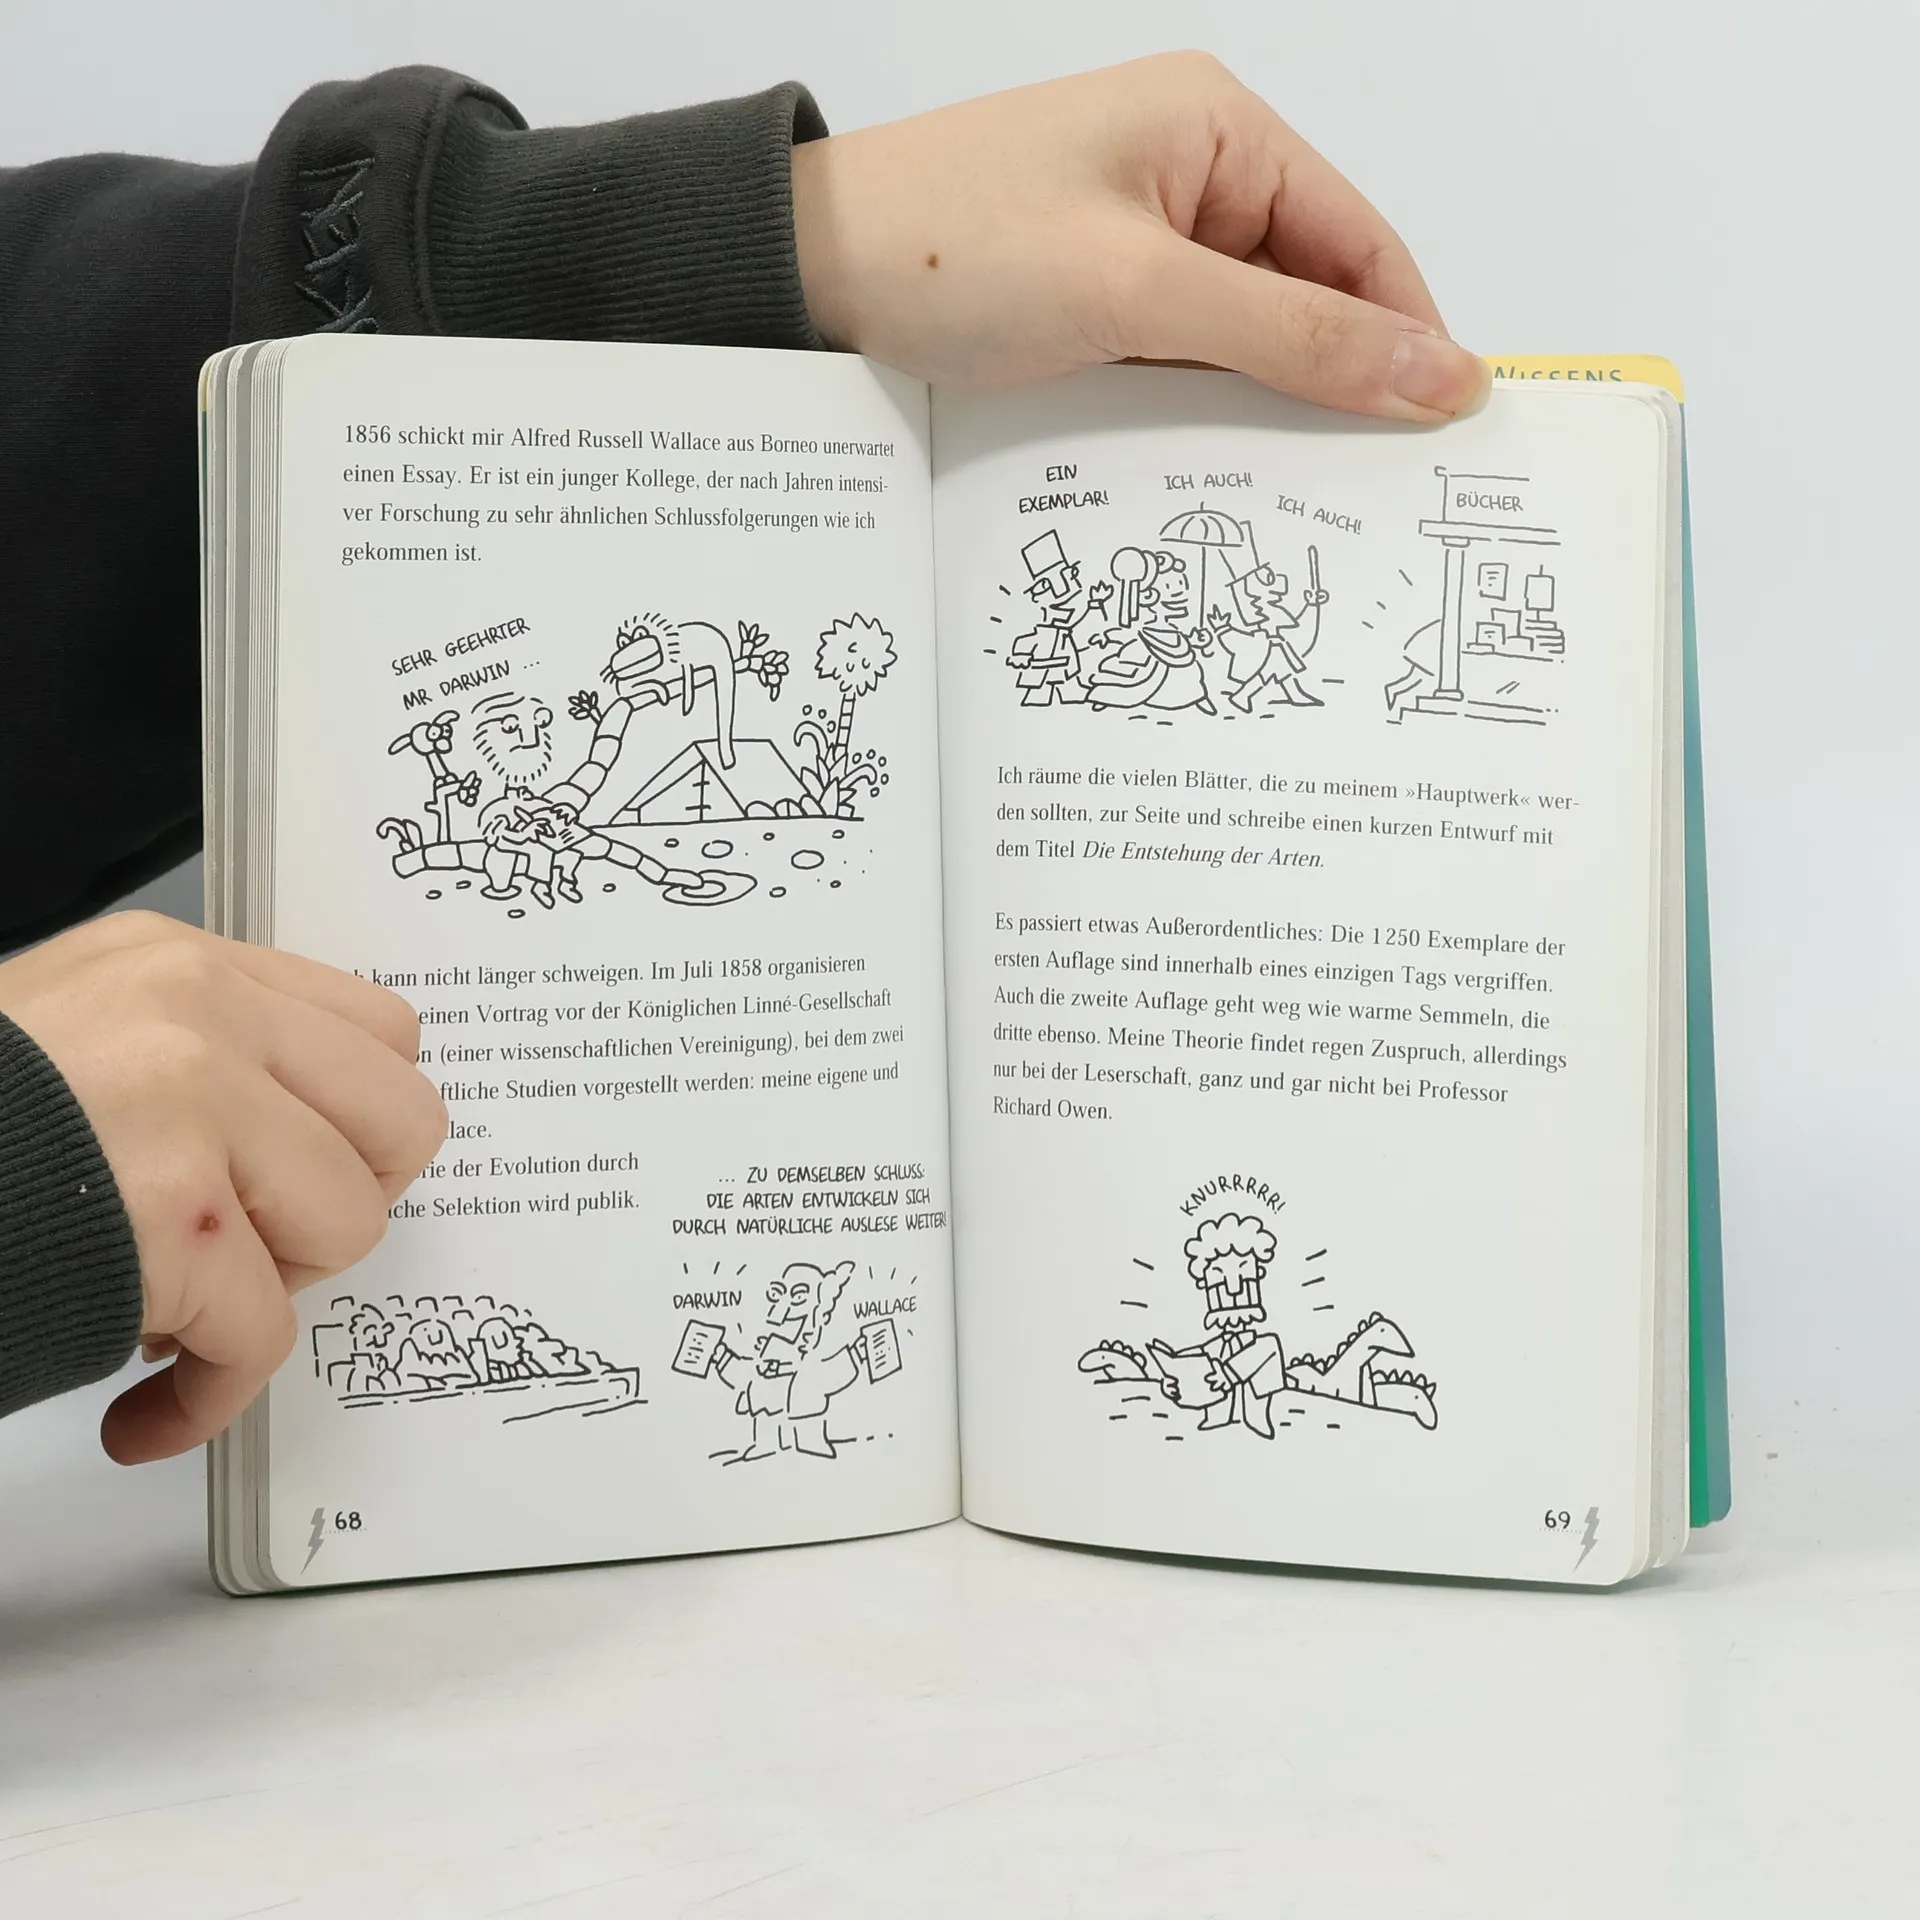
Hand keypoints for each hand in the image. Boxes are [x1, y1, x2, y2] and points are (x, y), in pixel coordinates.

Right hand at [0, 913, 446, 1462]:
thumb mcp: (72, 1036)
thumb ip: (194, 1057)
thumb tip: (304, 1130)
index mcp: (180, 966)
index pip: (379, 1031)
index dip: (358, 1124)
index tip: (313, 1173)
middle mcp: (198, 1016)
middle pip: (402, 1122)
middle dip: (341, 1206)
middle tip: (265, 1246)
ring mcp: (189, 1110)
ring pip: (346, 1227)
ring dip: (269, 1293)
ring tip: (174, 1303)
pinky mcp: (169, 1220)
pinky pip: (263, 1333)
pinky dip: (206, 1396)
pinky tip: (145, 1408)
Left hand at [792, 51, 1488, 422]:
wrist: (802, 279)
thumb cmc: (953, 248)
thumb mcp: (1142, 294)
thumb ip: (1295, 338)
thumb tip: (1435, 372)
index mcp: (1217, 129)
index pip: (1360, 239)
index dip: (1409, 334)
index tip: (1446, 430)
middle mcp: (1186, 175)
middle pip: (1308, 292)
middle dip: (1336, 382)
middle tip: (1372, 490)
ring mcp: (1136, 241)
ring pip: (1243, 339)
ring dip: (1261, 408)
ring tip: (1289, 493)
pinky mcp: (1093, 301)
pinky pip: (1180, 361)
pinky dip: (1197, 411)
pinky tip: (1205, 469)